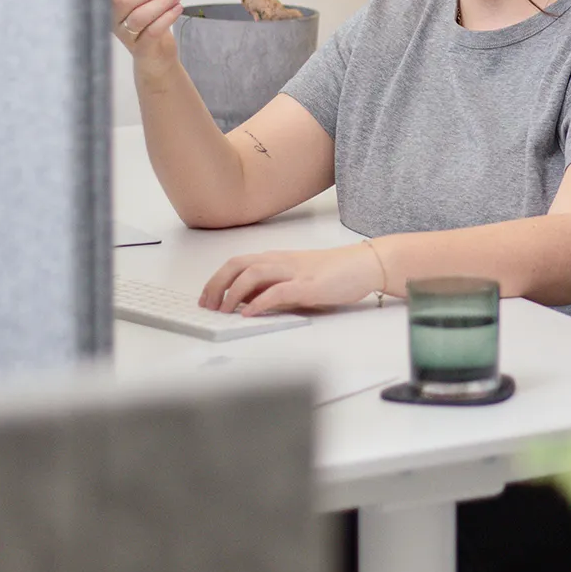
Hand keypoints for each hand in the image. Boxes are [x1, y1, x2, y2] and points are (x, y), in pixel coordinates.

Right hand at [111, 0, 182, 64]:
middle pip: (125, 1)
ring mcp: (126, 36)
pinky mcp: (142, 49)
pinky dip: (167, 17)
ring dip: (162, 2)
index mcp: (109, 5)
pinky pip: (152, 31)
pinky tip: (177, 8)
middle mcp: (113, 21)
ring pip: (139, 16)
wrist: (155, 55)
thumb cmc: (148, 22)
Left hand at [200, 244, 383, 314]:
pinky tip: (249, 313)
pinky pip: (278, 291)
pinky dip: (259, 301)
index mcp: (278, 258)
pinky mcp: (309, 286)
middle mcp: (283, 261)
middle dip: (217, 284)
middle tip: (207, 305)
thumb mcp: (298, 277)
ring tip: (222, 310)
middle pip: (239, 265)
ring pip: (254, 274)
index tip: (206, 297)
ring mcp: (296, 272)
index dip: (218, 279)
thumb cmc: (335, 272)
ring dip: (233, 293)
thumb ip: (274, 286)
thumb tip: (248, 302)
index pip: (239, 263)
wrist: (365, 264)